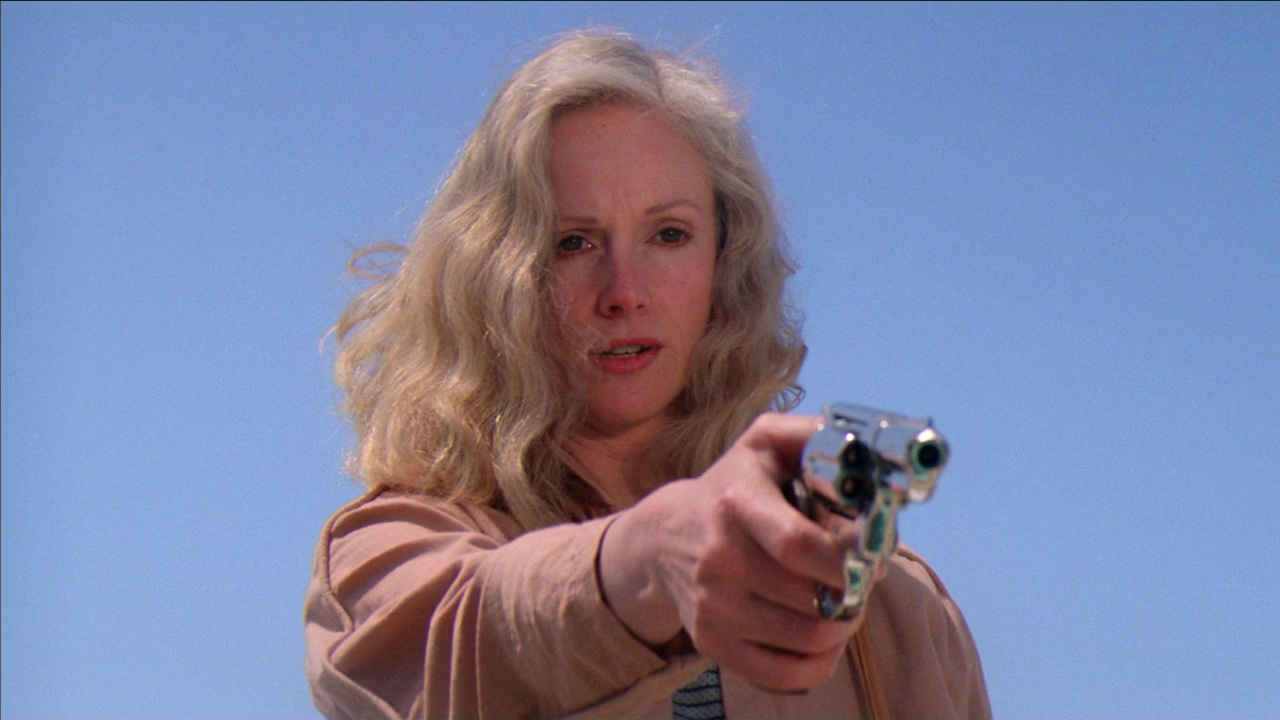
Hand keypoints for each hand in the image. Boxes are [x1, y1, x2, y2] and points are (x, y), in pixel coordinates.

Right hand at [600, 413, 866, 691]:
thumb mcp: (764, 443)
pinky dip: (818, 661)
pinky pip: (786, 674)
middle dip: (854, 591)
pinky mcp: (712, 643)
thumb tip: (864, 445)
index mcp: (737, 504)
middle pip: (812, 597)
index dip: (846, 558)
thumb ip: (814, 432)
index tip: (867, 554)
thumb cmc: (733, 486)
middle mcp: (719, 559)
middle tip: (862, 579)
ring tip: (842, 602)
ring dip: (842, 625)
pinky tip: (820, 634)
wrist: (663, 538)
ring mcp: (713, 607)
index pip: (798, 545)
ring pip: (808, 638)